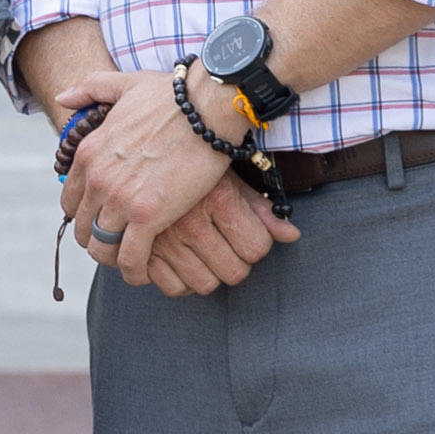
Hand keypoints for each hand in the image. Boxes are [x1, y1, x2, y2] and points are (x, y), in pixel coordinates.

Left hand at [55, 65, 298, 299]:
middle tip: (118, 247)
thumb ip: (91, 89)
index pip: (71, 201)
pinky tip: (143, 273)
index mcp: (88, 153)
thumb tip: (62, 98)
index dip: (85, 216)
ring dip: (114, 259)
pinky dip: (133, 270)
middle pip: (83, 228)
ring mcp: (119, 199)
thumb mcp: (124, 85)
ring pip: (102, 247)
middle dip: (98, 241)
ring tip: (130, 264)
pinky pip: (129, 257)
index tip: (102, 222)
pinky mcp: (147, 215)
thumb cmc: (175, 95)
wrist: (208, 105)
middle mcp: (97, 178)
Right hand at [136, 175, 296, 293]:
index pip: (256, 247)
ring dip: (211, 274)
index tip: (248, 234)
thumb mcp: (230, 179)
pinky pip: (172, 287)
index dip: (257, 243)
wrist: (148, 146)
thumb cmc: (193, 163)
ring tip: (206, 254)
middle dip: (237, 262)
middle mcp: (191, 222)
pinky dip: (181, 282)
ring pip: (205, 284)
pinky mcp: (143, 251)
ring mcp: (164, 239)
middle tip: (229, 246)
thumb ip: (262, 210)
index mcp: (219, 200)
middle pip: (234, 272)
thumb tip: (292, 235)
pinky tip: (184, 263)